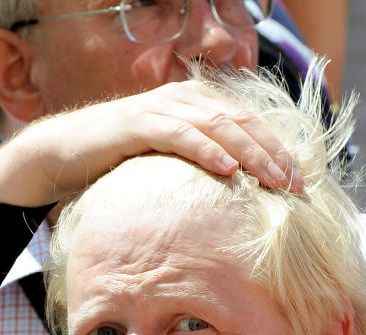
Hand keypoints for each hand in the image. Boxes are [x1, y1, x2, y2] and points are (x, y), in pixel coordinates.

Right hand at [0, 80, 301, 208]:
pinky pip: (180, 135)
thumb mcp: (169, 168)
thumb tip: (237, 202)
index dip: (277, 151)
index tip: (299, 183)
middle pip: (241, 124)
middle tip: (294, 186)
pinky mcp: (138, 123)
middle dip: (272, 155)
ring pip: (218, 126)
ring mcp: (162, 108)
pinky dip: (205, 150)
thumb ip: (201, 171)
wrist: (65, 155)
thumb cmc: (120, 167)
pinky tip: (226, 169)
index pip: (249, 125)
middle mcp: (185, 99)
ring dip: (249, 154)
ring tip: (271, 180)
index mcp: (198, 107)